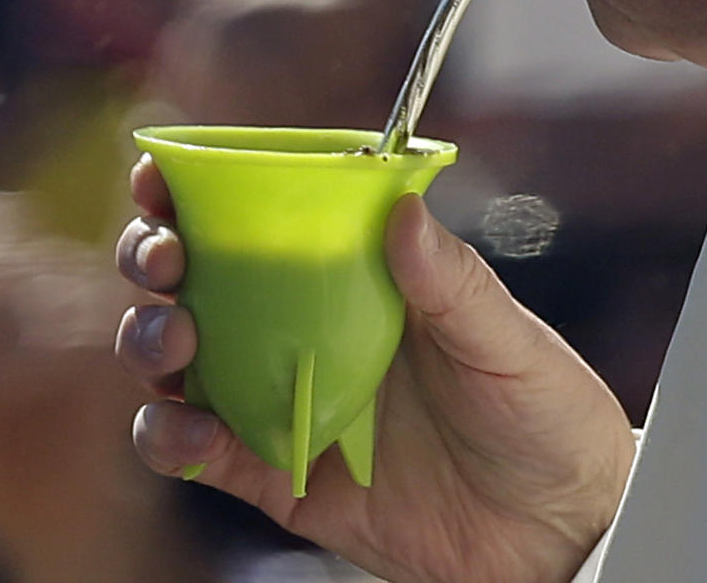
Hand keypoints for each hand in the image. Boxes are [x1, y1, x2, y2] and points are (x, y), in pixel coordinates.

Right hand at [116, 156, 634, 582]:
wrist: (554, 531)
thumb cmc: (542, 413)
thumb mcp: (505, 340)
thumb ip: (451, 281)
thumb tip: (402, 210)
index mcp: (355, 277)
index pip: (266, 220)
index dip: (202, 194)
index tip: (164, 176)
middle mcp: (307, 330)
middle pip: (201, 280)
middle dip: (158, 257)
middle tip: (165, 259)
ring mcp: (287, 399)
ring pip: (183, 361)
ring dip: (152, 341)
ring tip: (173, 344)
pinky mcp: (280, 475)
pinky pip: (203, 455)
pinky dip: (172, 440)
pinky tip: (186, 432)